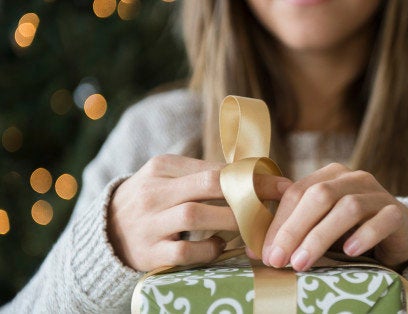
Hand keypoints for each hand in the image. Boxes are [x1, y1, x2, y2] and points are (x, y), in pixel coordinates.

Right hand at [108, 154, 289, 270]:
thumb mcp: (168, 178)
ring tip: (252, 226)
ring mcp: (149, 222)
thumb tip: (253, 173)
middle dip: (250, 192)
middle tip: (277, 203)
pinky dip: (208, 248)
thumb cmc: (151, 201)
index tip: (281, 184)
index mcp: (162, 166)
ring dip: (232, 220)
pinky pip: (185, 250)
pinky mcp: (149, 252)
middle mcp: (154, 191)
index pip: (215, 167)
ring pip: (197, 215)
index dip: (252, 176)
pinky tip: (220, 246)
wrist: (105, 232)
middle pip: (209, 184)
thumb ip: (202, 174)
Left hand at [259, 163, 407, 270]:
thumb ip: (291, 229)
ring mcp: (377, 193)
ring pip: (348, 207)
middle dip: (294, 229)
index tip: (264, 252)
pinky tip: (349, 252)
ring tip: (302, 263)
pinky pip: (382, 220)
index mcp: (329, 176)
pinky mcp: (397, 213)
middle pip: (319, 196)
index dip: (278, 222)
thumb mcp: (319, 224)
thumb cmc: (350, 229)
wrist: (398, 233)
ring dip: (321, 236)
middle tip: (278, 260)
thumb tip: (253, 249)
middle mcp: (353, 178)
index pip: (297, 192)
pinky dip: (364, 235)